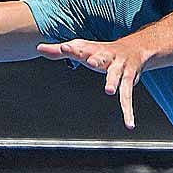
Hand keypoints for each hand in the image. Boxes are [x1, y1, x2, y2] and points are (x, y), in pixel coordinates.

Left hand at [36, 38, 151, 129]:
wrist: (133, 48)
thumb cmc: (100, 51)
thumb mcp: (80, 48)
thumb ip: (59, 51)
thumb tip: (39, 48)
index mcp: (92, 50)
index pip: (79, 48)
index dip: (72, 48)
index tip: (63, 48)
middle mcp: (107, 57)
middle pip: (101, 57)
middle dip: (97, 59)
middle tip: (91, 62)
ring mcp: (119, 68)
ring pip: (116, 75)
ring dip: (113, 82)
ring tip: (109, 90)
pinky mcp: (129, 79)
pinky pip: (128, 96)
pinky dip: (128, 111)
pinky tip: (129, 124)